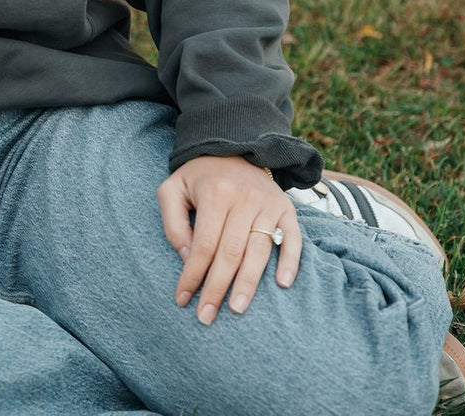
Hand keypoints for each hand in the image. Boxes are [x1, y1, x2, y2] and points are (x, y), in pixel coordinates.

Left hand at [158, 155, 300, 323]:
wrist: (233, 148)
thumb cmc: (197, 176)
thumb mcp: (172, 189)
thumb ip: (173, 222)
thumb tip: (186, 258)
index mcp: (214, 194)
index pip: (203, 245)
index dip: (192, 275)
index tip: (183, 299)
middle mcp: (244, 199)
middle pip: (231, 253)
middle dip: (217, 288)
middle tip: (207, 315)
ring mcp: (268, 204)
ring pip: (259, 250)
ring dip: (249, 283)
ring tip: (237, 308)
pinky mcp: (286, 208)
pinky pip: (292, 239)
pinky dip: (289, 261)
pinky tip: (282, 284)